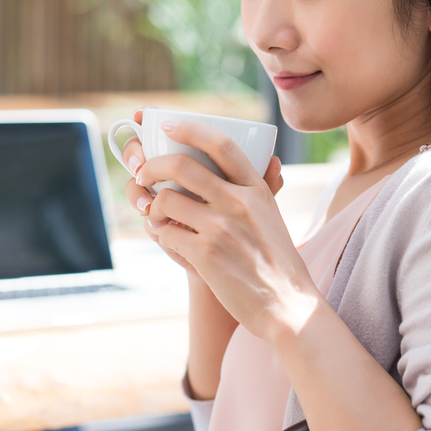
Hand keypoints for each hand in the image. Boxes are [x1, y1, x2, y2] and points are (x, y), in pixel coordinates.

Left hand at [134, 119, 314, 341]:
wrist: (287, 305)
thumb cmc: (279, 261)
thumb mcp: (275, 216)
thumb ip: (265, 187)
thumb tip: (271, 160)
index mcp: (256, 188)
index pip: (221, 144)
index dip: (190, 129)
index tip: (168, 125)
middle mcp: (238, 202)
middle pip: (181, 166)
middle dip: (152, 166)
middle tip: (143, 174)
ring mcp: (221, 228)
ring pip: (166, 200)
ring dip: (153, 208)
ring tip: (156, 217)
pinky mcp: (205, 254)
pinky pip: (167, 235)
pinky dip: (161, 236)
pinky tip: (169, 240)